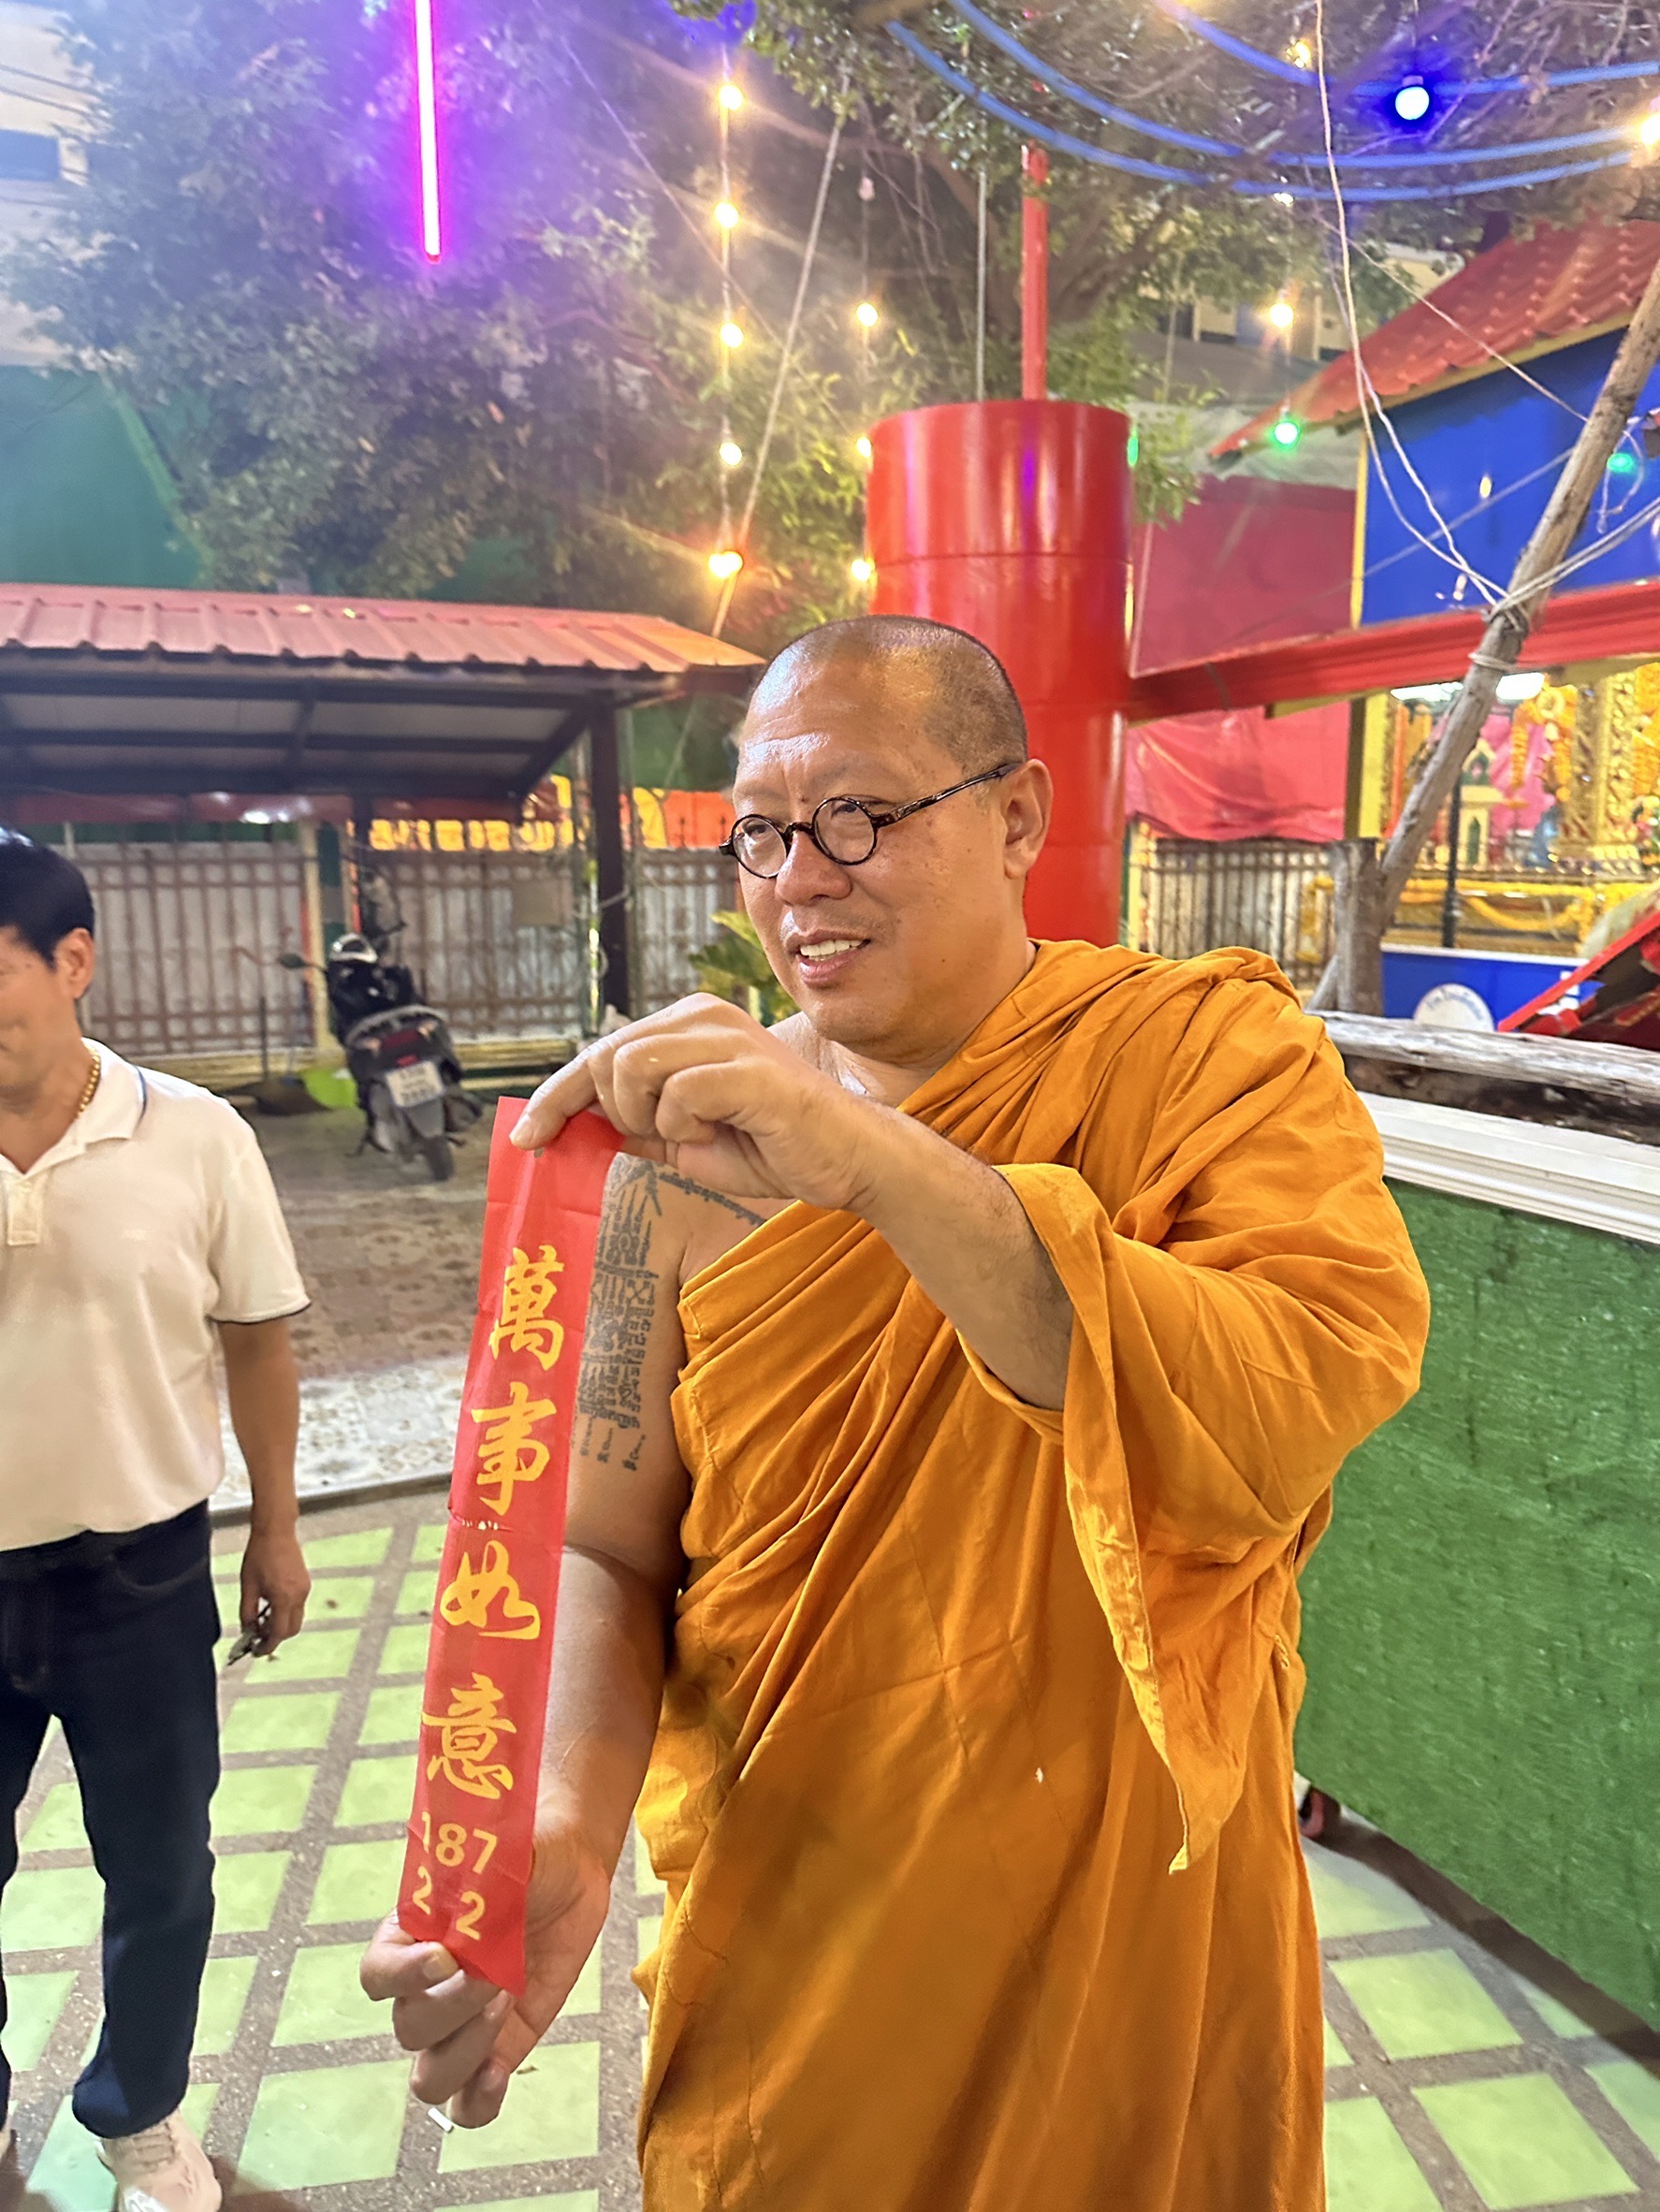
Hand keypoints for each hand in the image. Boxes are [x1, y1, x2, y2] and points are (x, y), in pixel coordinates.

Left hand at [240, 1525, 309, 1651]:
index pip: (278, 1633)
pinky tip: (270, 1605)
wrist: (275, 1531)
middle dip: (275, 1637)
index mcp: (283, 1598)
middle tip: (258, 1637)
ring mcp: (304, 1589)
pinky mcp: (305, 1583)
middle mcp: (298, 1596)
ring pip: (295, 1618)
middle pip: (291, 1630)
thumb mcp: (248, 1586)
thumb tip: (247, 1630)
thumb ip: (247, 1612)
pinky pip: (297, 1606)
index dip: (267, 1645)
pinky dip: (285, 1612)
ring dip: (280, 1624)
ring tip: (261, 1619)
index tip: (256, 1651)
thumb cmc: (259, 1555)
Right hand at [360, 1822, 612, 2124]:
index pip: (377, 1974)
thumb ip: (483, 1880)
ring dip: (466, 2052)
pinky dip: (479, 2103)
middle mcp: (427, 1989)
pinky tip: (500, 2074)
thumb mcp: (508, 1855)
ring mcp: (462, 2025)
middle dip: (453, 2007)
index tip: (447, 1956)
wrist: (571, 1872)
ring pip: (431, 2077)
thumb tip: (469, 1901)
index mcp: (412, 1937)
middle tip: (497, 1974)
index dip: (403, 1975)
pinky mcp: (500, 2048)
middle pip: (409, 2028)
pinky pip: (469, 2103)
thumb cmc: (530, 1855)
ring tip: (507, 2003)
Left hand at [511, 995, 877, 1211]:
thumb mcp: (687, 1141)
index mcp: (687, 1025)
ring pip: (630, 1069)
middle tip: (664, 1138)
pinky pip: (675, 1096)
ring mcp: (724, 1036)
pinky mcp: (744, 1066)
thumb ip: (637, 1126)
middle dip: (612, 1113)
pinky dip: (685, 1129)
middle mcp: (701, 1016)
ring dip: (650, 1119)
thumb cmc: (772, 1146)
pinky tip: (722, 1130)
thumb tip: (576, 1128)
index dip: (556, 1097)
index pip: (600, 1053)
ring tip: (697, 1132)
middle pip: (604, 1057)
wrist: (846, 1160)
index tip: (527, 1138)